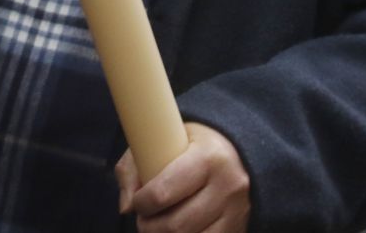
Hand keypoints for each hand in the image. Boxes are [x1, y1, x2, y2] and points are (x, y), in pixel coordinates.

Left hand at [117, 123, 250, 232]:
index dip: (141, 203)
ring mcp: (236, 210)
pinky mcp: (239, 228)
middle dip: (150, 227)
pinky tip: (177, 231)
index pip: (163, 192)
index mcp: (207, 156)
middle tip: (144, 219)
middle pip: (176, 225)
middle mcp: (227, 184)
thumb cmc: (188, 146)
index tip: (137, 201)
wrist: (234, 152)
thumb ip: (133, 169)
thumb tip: (126, 207)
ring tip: (158, 226)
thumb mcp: (159, 141)